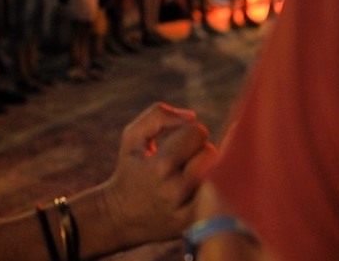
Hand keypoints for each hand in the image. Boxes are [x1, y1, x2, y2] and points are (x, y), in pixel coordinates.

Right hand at [99, 102, 217, 243]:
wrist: (121, 216)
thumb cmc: (130, 169)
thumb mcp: (132, 137)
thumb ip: (158, 115)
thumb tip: (192, 116)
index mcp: (159, 165)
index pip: (196, 133)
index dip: (189, 132)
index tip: (178, 141)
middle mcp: (175, 189)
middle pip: (210, 153)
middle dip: (200, 150)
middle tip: (186, 158)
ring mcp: (187, 209)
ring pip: (218, 174)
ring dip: (208, 169)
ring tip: (191, 173)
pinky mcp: (195, 223)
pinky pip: (217, 197)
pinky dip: (212, 188)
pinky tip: (199, 189)